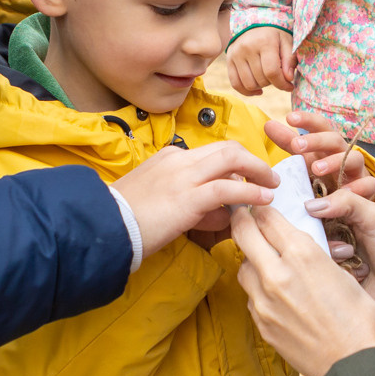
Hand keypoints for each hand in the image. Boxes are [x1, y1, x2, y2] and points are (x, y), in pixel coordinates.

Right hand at [114, 142, 276, 253]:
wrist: (103, 226)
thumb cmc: (126, 220)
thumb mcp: (156, 199)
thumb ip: (187, 199)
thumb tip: (219, 211)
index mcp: (169, 157)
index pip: (210, 153)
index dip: (234, 165)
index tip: (246, 179)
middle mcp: (178, 159)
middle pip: (226, 148)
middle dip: (252, 161)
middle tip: (267, 177)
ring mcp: (183, 176)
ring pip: (232, 159)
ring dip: (258, 171)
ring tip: (271, 186)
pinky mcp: (188, 197)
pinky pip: (228, 189)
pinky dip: (250, 192)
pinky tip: (263, 200)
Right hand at [226, 27, 294, 95]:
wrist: (254, 25)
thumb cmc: (274, 35)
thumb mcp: (287, 42)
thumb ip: (290, 60)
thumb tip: (288, 78)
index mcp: (265, 41)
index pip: (272, 71)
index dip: (282, 84)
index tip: (289, 86)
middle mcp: (247, 47)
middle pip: (261, 79)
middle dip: (273, 83)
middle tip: (278, 76)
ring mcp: (236, 54)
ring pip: (248, 84)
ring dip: (261, 87)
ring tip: (267, 79)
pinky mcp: (229, 60)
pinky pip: (235, 84)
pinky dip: (247, 91)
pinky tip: (258, 90)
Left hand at [230, 204, 374, 375]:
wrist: (359, 364)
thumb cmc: (363, 317)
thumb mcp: (340, 272)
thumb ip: (310, 254)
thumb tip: (292, 244)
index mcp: (302, 255)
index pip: (267, 218)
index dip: (262, 209)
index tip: (260, 206)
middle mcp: (277, 275)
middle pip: (244, 235)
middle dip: (243, 222)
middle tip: (244, 217)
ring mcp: (265, 303)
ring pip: (243, 268)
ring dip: (251, 260)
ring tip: (266, 261)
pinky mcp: (263, 325)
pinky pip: (251, 298)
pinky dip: (259, 289)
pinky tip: (276, 293)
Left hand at [263, 110, 374, 202]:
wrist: (354, 201)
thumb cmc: (327, 176)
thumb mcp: (307, 159)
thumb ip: (289, 143)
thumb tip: (267, 124)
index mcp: (328, 145)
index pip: (320, 126)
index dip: (307, 119)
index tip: (289, 117)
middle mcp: (344, 154)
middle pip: (334, 139)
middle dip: (316, 140)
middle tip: (296, 145)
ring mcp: (357, 171)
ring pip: (353, 158)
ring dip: (334, 161)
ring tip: (316, 170)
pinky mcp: (367, 189)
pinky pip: (369, 184)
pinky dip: (359, 187)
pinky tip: (345, 191)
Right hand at [304, 190, 374, 359]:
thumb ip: (347, 202)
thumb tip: (310, 206)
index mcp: (346, 208)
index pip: (320, 187)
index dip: (314, 180)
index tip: (316, 174)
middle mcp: (331, 227)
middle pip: (306, 215)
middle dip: (318, 220)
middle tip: (339, 232)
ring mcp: (325, 250)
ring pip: (307, 239)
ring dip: (330, 245)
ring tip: (350, 253)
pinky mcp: (323, 272)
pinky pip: (311, 263)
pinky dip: (329, 264)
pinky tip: (350, 271)